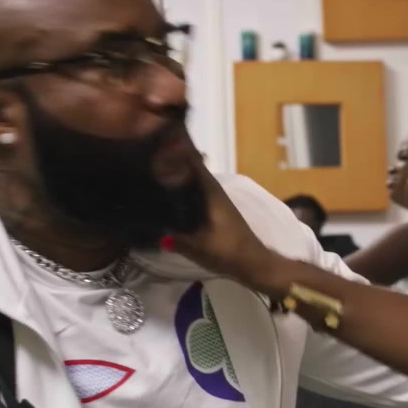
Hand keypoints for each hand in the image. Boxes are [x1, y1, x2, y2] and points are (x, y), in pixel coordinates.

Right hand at [166, 156, 273, 286]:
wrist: (253, 262)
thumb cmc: (227, 249)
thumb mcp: (198, 246)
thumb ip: (176, 240)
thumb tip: (157, 235)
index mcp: (213, 194)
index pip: (196, 166)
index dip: (182, 154)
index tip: (163, 144)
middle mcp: (217, 194)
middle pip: (196, 173)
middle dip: (178, 166)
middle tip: (154, 161)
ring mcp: (220, 203)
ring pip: (198, 185)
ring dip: (183, 180)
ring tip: (160, 177)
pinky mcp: (220, 213)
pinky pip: (200, 196)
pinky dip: (188, 193)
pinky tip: (175, 200)